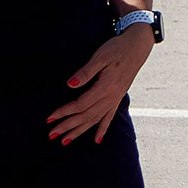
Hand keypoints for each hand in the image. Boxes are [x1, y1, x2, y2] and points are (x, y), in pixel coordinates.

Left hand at [49, 25, 151, 144]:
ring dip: (80, 131)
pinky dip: (102, 129)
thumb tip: (70, 85)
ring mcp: (116, 98)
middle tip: (51, 135)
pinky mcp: (118, 97)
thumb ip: (85, 72)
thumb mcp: (100, 57)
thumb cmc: (117, 49)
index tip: (50, 118)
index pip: (81, 104)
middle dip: (68, 126)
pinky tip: (97, 140)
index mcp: (106, 87)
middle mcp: (112, 96)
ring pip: (96, 119)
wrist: (137, 46)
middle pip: (86, 116)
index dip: (64, 112)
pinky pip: (109, 117)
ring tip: (65, 141)